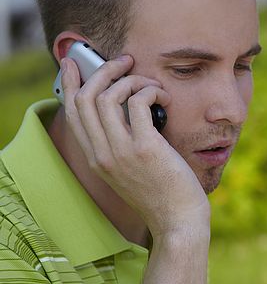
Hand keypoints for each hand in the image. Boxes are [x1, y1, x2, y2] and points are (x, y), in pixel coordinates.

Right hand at [60, 54, 209, 236]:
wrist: (178, 221)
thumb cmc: (163, 194)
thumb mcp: (132, 170)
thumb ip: (123, 145)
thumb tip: (131, 110)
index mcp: (96, 158)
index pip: (72, 114)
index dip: (70, 84)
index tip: (74, 64)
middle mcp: (102, 154)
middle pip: (85, 98)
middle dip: (103, 71)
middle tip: (125, 62)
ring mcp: (121, 151)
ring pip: (108, 96)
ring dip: (131, 79)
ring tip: (151, 84)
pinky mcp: (145, 148)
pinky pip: (138, 102)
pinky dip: (150, 91)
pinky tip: (163, 97)